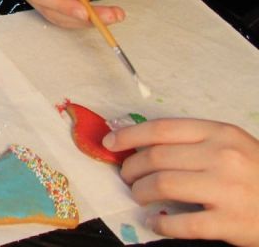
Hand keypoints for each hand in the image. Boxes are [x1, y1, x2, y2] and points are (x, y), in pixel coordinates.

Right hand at [7, 0, 118, 27]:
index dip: (58, 1)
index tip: (84, 10)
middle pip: (44, 5)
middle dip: (76, 13)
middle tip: (108, 16)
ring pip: (57, 16)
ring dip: (85, 20)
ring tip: (114, 14)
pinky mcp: (50, 5)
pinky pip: (65, 19)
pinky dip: (86, 21)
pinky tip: (107, 15)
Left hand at [111, 118, 258, 243]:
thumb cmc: (258, 173)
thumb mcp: (233, 145)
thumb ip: (195, 142)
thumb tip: (143, 145)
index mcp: (220, 133)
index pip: (161, 129)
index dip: (129, 135)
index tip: (110, 143)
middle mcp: (222, 157)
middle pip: (156, 158)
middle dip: (131, 168)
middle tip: (127, 177)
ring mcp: (226, 190)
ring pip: (161, 186)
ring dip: (140, 193)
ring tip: (139, 196)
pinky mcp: (229, 222)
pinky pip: (181, 223)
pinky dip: (160, 224)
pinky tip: (155, 223)